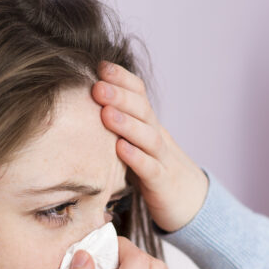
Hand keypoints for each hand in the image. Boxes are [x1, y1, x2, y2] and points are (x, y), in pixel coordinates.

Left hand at [92, 63, 208, 232]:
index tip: (101, 66)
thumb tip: (79, 105)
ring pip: (148, 137)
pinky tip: (121, 149)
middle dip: (120, 96)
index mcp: (148, 124)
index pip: (139, 94)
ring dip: (127, 124)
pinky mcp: (162, 184)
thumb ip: (116, 125)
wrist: (190, 201)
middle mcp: (157, 136)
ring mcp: (162, 159)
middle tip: (97, 87)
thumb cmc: (153, 169)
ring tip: (106, 114)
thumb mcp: (136, 143)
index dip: (122, 79)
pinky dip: (137, 158)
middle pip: (143, 110)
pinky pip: (151, 169)